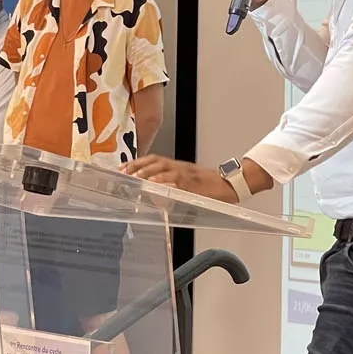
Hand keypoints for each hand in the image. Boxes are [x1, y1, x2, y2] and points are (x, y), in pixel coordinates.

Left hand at [121, 155, 236, 202]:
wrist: (230, 183)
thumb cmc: (210, 185)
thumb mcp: (188, 181)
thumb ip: (172, 184)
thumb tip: (154, 194)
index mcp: (177, 166)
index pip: (153, 159)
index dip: (136, 163)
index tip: (122, 168)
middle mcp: (179, 167)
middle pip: (155, 161)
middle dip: (137, 166)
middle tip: (123, 173)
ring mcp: (186, 174)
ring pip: (164, 168)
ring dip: (149, 172)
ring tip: (136, 178)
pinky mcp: (193, 184)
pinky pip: (177, 181)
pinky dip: (166, 182)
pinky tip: (156, 186)